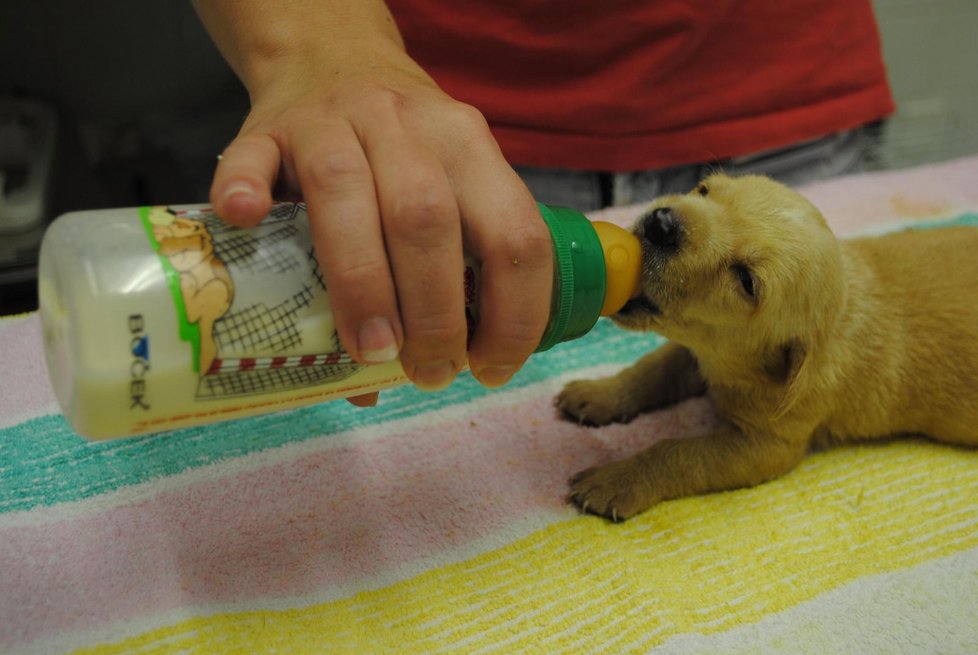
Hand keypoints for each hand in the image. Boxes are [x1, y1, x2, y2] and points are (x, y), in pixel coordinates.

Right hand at [198, 7, 552, 394]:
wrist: (333, 58)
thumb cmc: (398, 150)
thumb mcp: (441, 189)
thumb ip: (437, 274)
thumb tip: (384, 387)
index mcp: (468, 147)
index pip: (515, 234)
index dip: (514, 312)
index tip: (490, 367)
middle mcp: (409, 125)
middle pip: (428, 218)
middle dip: (436, 313)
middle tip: (428, 372)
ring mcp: (334, 118)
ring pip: (346, 189)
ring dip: (362, 282)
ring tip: (370, 350)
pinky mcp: (269, 124)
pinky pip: (252, 155)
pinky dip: (246, 189)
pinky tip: (247, 223)